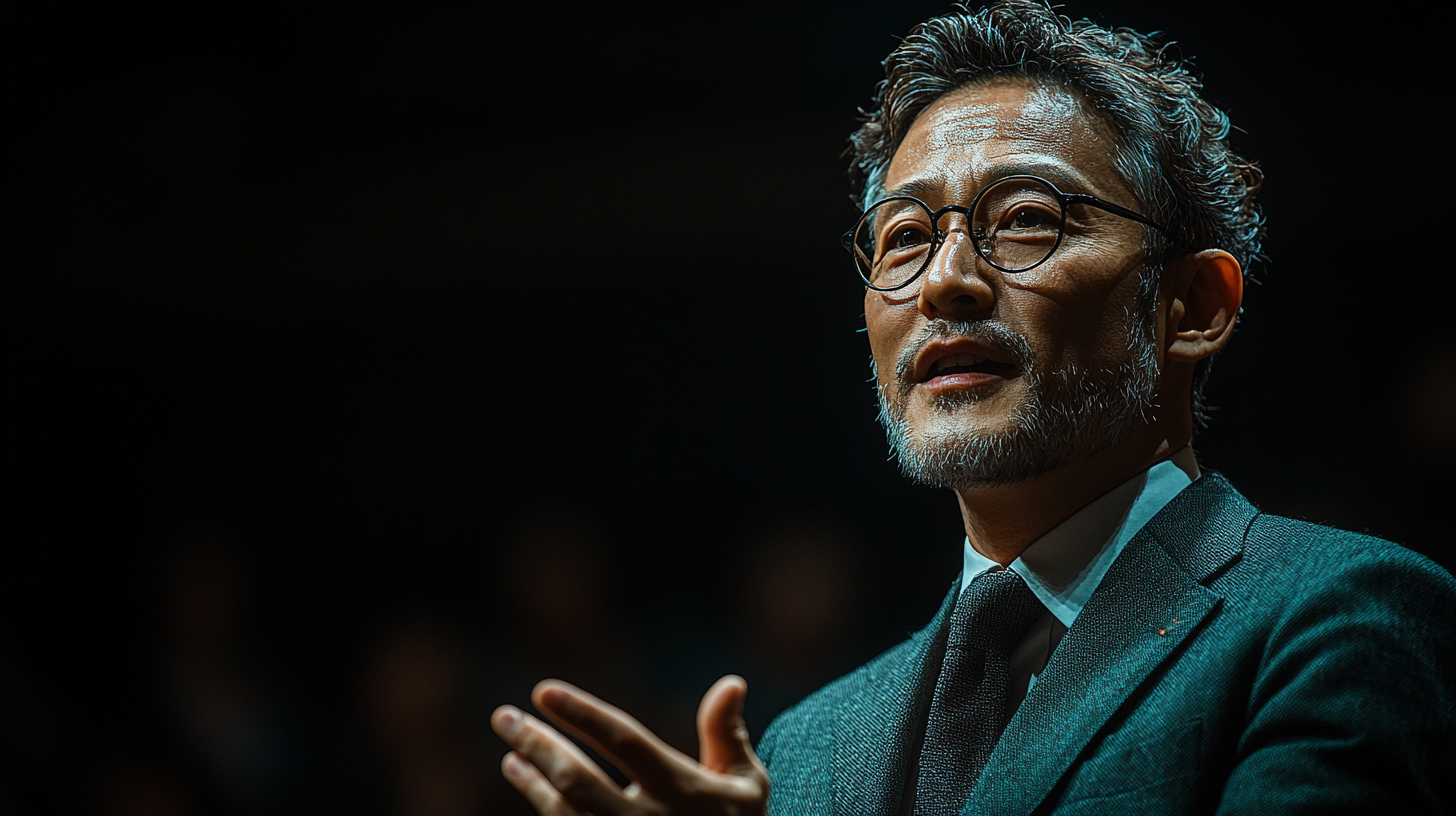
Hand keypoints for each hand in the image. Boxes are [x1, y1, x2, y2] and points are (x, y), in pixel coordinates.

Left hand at [491, 675, 768, 815]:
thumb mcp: (748, 785)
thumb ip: (727, 734)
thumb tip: (731, 682)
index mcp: (685, 792)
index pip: (626, 743)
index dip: (584, 715)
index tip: (543, 691)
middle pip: (580, 781)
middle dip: (538, 745)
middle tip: (503, 716)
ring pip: (563, 812)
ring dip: (531, 776)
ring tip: (511, 745)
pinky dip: (538, 799)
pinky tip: (522, 774)